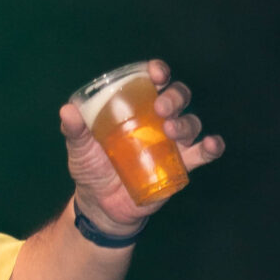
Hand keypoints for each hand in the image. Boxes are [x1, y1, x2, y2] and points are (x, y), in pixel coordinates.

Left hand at [58, 59, 223, 232]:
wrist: (101, 207)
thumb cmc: (92, 169)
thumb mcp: (79, 149)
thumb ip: (75, 131)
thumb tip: (68, 110)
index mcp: (135, 108)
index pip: (152, 82)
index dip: (158, 72)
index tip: (156, 73)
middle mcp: (157, 120)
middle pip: (178, 98)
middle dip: (175, 96)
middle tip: (161, 108)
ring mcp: (171, 143)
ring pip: (191, 123)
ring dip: (186, 122)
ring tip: (170, 131)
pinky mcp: (181, 166)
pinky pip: (202, 154)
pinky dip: (212, 147)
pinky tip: (212, 145)